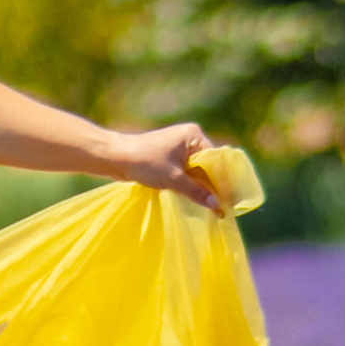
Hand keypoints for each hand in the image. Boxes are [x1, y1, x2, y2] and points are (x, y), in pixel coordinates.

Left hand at [107, 122, 221, 215]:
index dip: (222, 182)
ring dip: (202, 188)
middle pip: (208, 166)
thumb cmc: (144, 162)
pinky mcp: (171, 157)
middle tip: (222, 210)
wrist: (115, 157)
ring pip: (197, 171)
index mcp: (194, 136)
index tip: (228, 202)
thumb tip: (217, 206)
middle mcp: (190, 138)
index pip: (215, 161)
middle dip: (212, 187)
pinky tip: (198, 200)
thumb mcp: (173, 179)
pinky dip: (191, 185)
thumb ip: (196, 192)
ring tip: (213, 209)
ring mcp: (180, 147)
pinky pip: (187, 172)